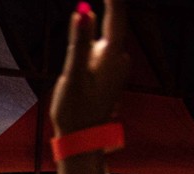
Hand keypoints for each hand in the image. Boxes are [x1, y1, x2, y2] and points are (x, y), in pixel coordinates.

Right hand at [51, 1, 129, 136]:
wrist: (82, 140)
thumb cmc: (75, 110)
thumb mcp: (74, 74)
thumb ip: (79, 43)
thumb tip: (84, 12)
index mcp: (112, 56)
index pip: (116, 16)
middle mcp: (119, 59)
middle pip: (113, 25)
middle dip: (107, 9)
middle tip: (97, 0)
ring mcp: (116, 69)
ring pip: (107, 39)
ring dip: (100, 26)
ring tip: (90, 14)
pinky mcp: (109, 77)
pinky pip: (104, 51)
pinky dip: (95, 42)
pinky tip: (87, 43)